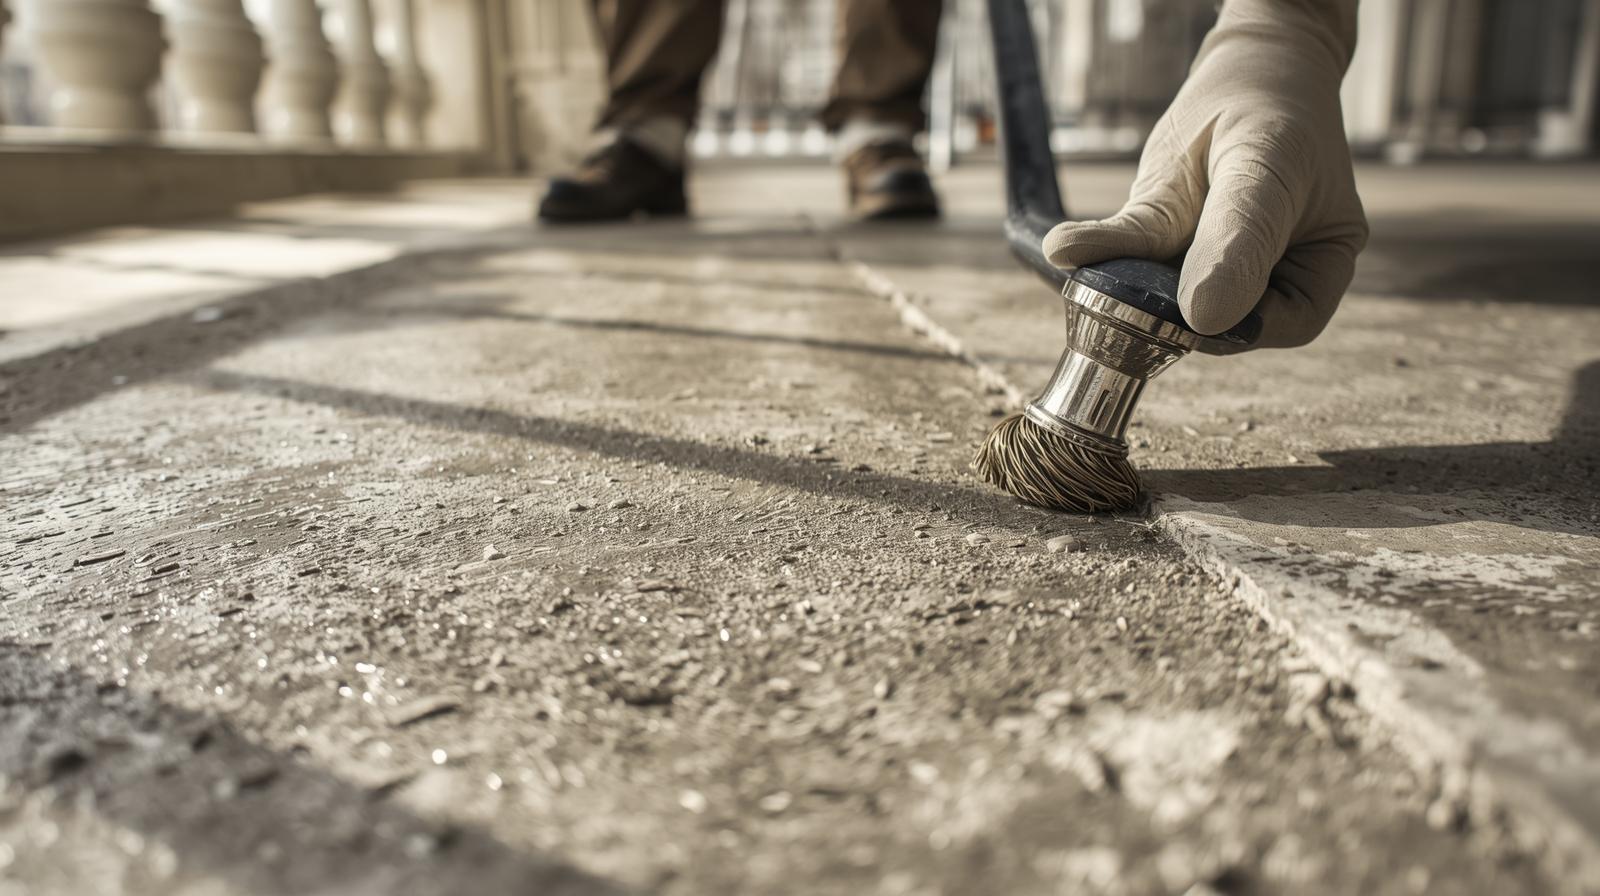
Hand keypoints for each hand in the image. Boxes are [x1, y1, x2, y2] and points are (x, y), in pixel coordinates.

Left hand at [1043, 0, 1367, 349]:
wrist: (1248, 66)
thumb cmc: (1276, 110)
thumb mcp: (1266, 167)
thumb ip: (1238, 240)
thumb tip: (1202, 318)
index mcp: (1320, 260)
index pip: (1292, 321)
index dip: (1245, 328)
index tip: (1197, 319)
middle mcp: (1266, 270)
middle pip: (1223, 319)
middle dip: (1175, 311)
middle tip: (1133, 299)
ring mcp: (1208, 256)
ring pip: (1167, 294)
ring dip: (1126, 285)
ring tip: (1089, 263)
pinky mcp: (1163, 234)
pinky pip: (1129, 251)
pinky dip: (1095, 247)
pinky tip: (1064, 246)